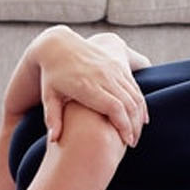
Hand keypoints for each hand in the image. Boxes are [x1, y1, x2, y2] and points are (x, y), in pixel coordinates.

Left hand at [35, 29, 147, 145]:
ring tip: (137, 133)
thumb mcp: (48, 96)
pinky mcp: (117, 65)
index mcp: (88, 86)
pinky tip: (141, 117)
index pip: (114, 108)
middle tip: (133, 143)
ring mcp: (113, 69)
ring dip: (139, 116)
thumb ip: (53, 118)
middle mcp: (104, 76)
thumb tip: (54, 140)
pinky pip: (135, 86)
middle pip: (128, 103)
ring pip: (135, 95)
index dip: (124, 126)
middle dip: (134, 126)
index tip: (127, 142)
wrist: (58, 45)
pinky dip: (141, 103)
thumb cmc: (51, 75)